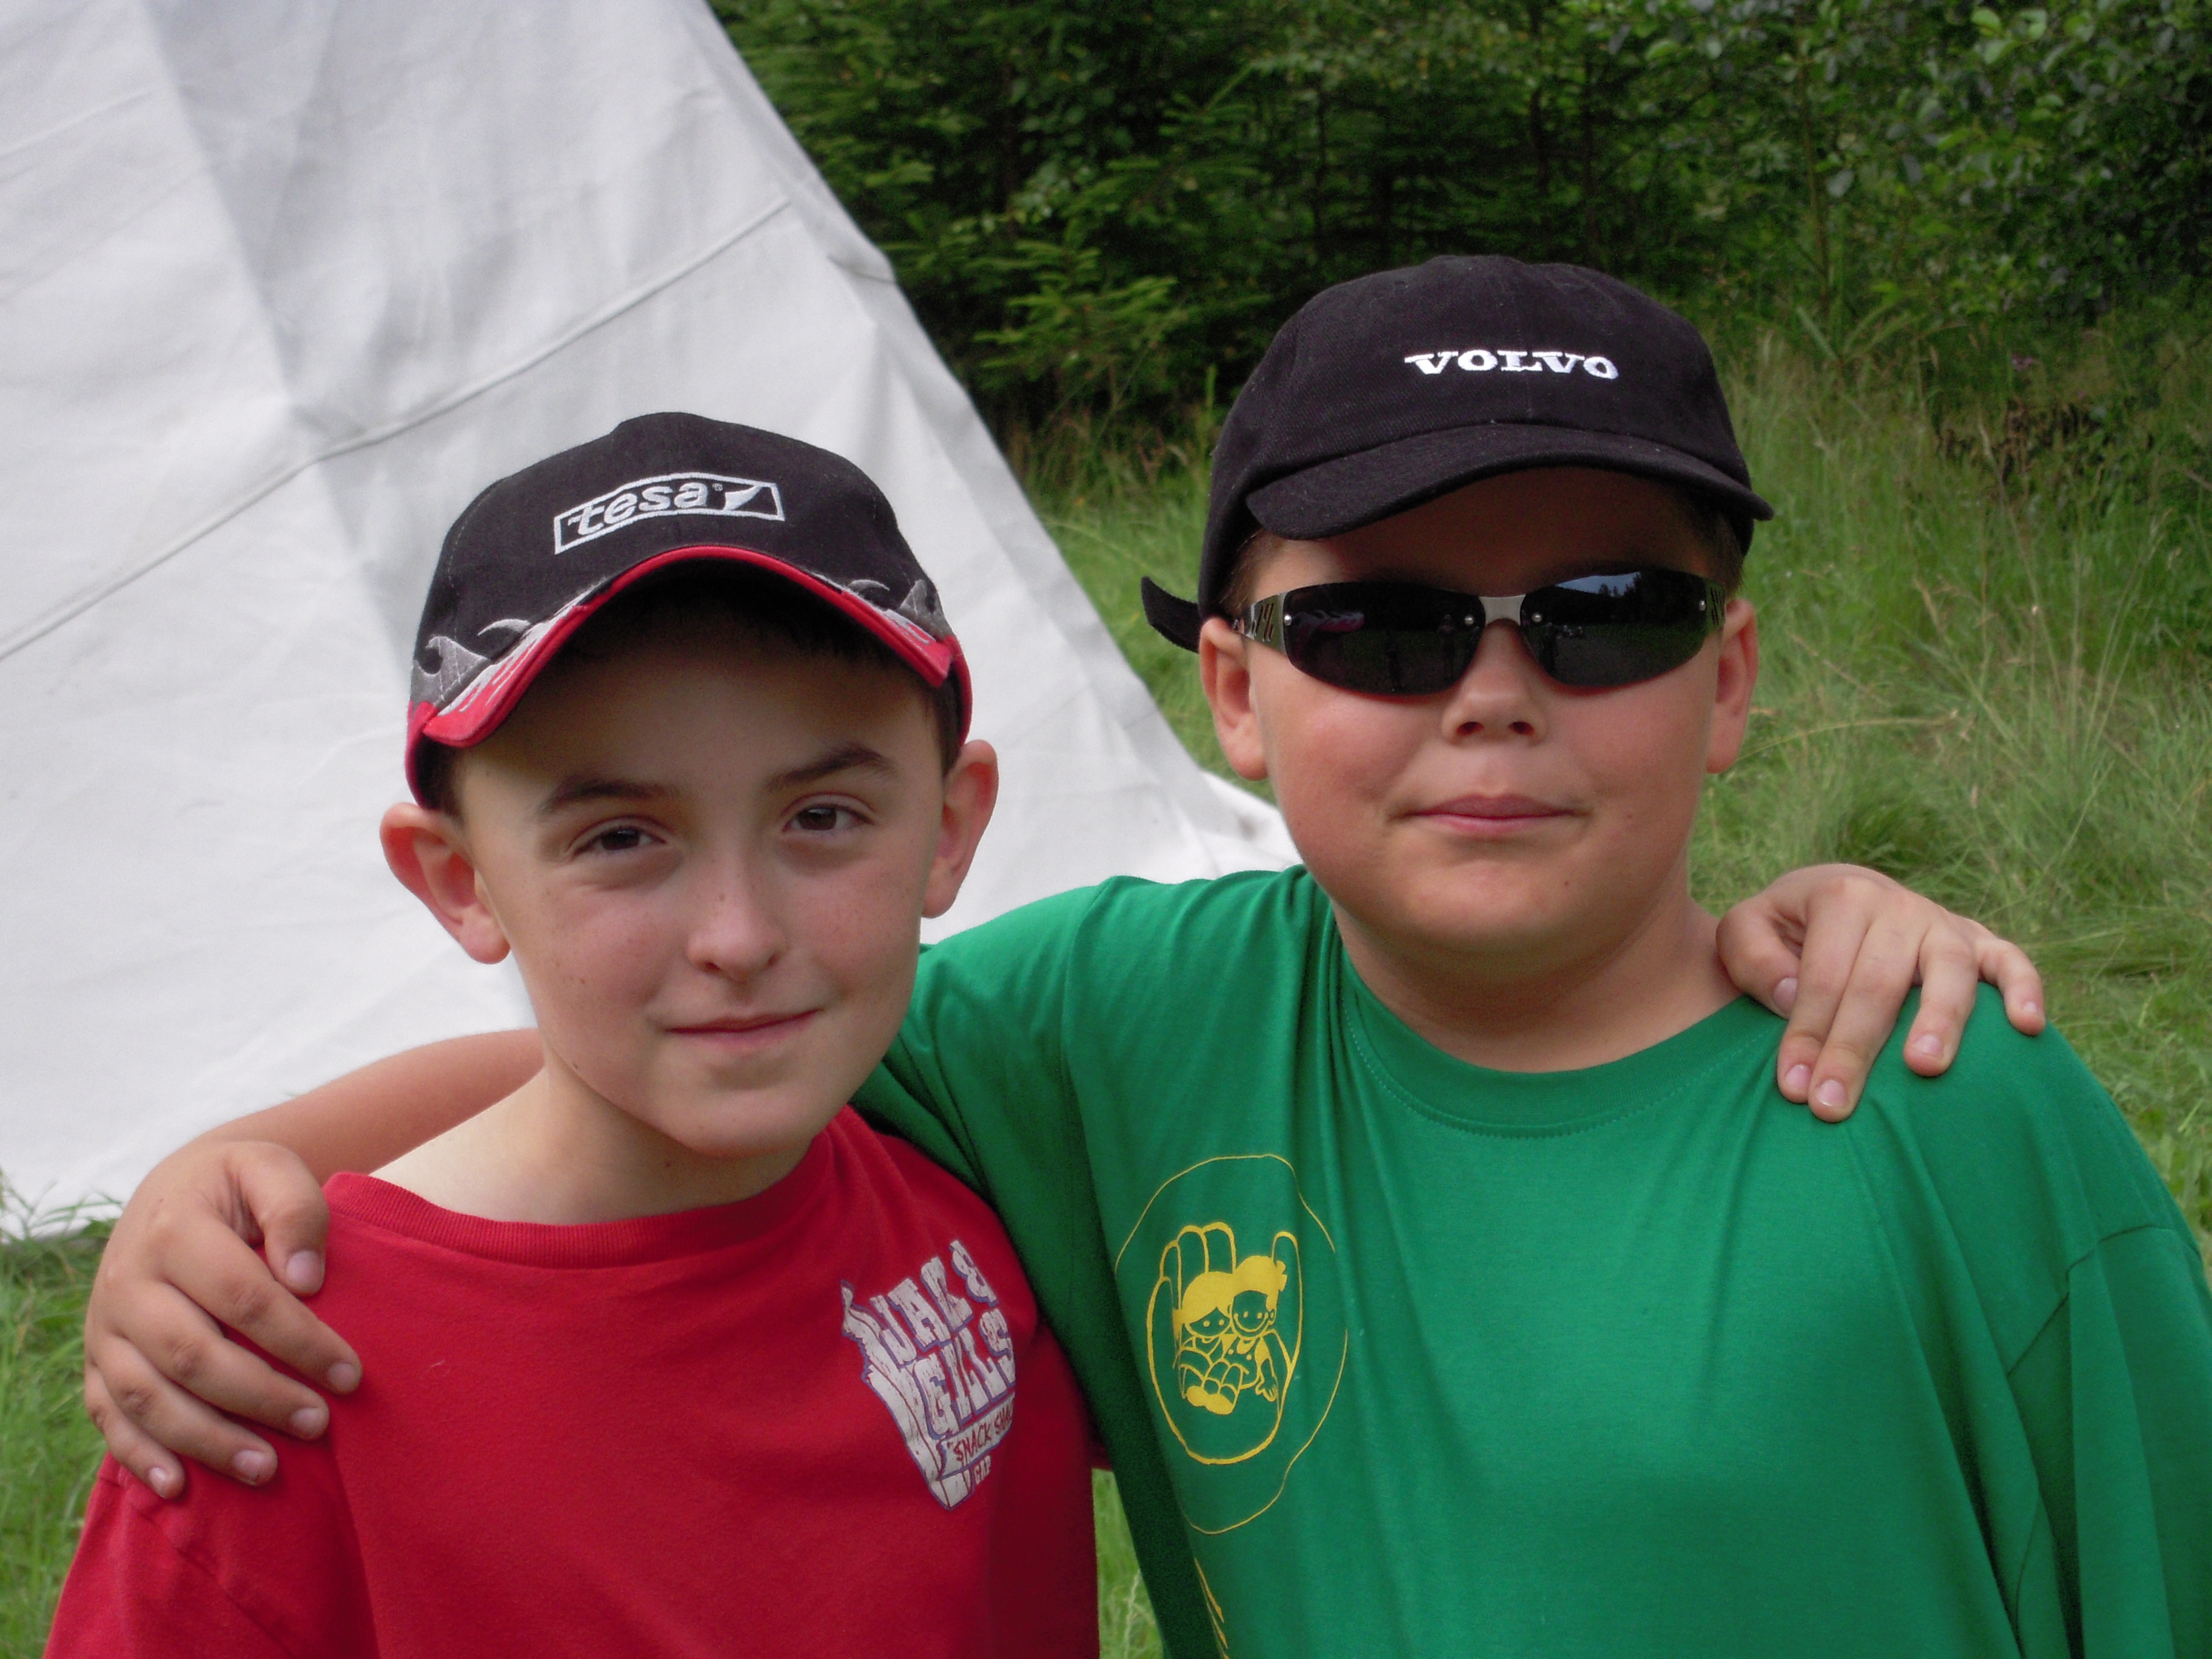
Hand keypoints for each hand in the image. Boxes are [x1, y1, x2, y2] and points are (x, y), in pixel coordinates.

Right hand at [84, 1140, 359, 1498]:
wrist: (174, 1188)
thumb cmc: (237, 1186)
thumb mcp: (270, 1169)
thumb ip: (296, 1211)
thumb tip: (306, 1278)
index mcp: (173, 1231)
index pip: (244, 1298)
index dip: (299, 1340)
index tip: (349, 1373)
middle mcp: (127, 1282)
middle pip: (194, 1355)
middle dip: (261, 1398)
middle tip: (319, 1424)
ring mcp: (105, 1326)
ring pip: (148, 1396)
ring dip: (207, 1439)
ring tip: (266, 1468)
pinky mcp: (96, 1360)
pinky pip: (108, 1415)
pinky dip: (139, 1454)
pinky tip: (179, 1485)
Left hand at [1716, 864, 2044, 1121]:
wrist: (1843, 897)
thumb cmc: (1787, 930)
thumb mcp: (1749, 929)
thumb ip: (1752, 956)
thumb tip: (1790, 997)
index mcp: (1840, 896)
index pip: (1822, 977)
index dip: (1806, 1034)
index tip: (1793, 1088)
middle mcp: (1898, 905)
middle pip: (1878, 985)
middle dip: (1854, 1050)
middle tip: (1833, 1107)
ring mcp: (1945, 924)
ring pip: (1949, 973)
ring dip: (1939, 1022)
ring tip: (1924, 1069)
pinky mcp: (1983, 943)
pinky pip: (2012, 961)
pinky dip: (2024, 989)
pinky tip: (2028, 1026)